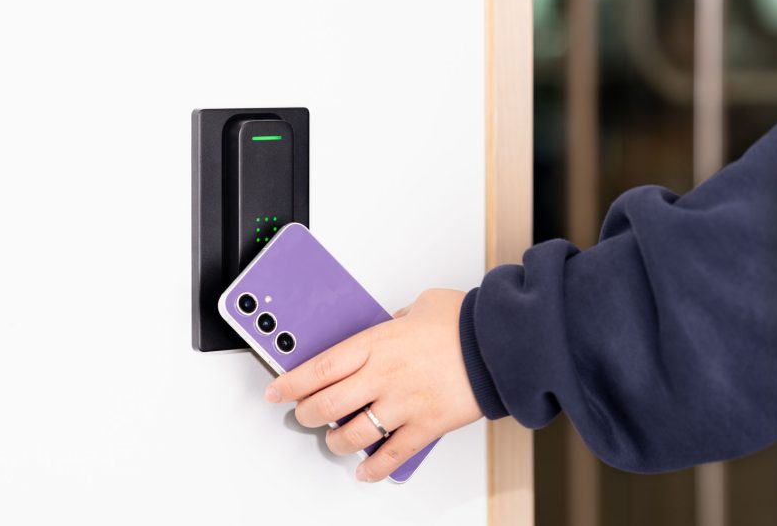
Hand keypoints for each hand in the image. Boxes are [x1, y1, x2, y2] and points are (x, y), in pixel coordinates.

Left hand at [264, 288, 482, 481]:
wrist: (500, 344)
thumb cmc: (463, 322)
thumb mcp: (418, 306)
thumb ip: (395, 320)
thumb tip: (387, 327)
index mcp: (375, 343)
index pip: (319, 368)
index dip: (291, 383)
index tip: (276, 391)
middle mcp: (382, 376)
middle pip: (327, 405)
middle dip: (307, 414)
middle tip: (302, 414)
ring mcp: (402, 404)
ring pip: (353, 435)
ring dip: (336, 442)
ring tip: (334, 441)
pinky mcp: (425, 426)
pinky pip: (391, 455)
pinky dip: (374, 468)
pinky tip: (366, 470)